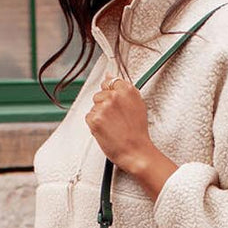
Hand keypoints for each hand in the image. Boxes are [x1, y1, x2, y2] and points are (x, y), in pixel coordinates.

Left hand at [85, 76, 178, 196]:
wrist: (136, 152)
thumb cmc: (137, 133)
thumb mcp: (138, 106)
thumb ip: (123, 89)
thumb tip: (109, 75)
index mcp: (128, 90)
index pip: (110, 82)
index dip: (110, 94)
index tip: (113, 103)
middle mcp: (115, 96)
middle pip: (99, 95)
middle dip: (104, 106)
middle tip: (115, 120)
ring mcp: (104, 107)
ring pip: (94, 107)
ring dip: (99, 116)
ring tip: (112, 127)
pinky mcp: (95, 119)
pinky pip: (89, 117)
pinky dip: (94, 125)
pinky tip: (106, 131)